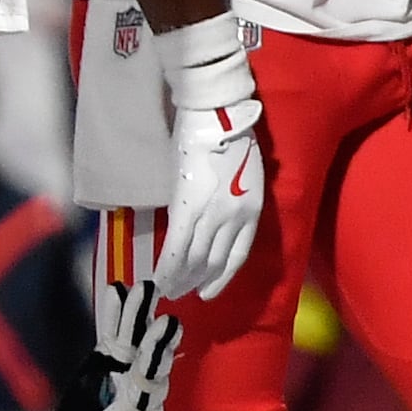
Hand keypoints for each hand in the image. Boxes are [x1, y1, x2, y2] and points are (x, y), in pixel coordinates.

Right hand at [40, 269, 181, 410]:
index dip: (151, 367)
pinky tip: (116, 290)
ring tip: (141, 288)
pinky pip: (112, 338)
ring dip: (137, 317)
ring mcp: (120, 376)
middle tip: (162, 309)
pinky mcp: (106, 365)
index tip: (160, 344)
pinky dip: (114, 316)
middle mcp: (133, 394)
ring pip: (132, 344)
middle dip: (153, 338)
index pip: (145, 391)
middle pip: (146, 362)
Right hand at [151, 18, 266, 301]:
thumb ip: (233, 201)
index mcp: (251, 210)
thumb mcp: (245, 176)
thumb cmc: (231, 138)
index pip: (236, 254)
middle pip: (215, 260)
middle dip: (198, 281)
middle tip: (182, 295)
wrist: (217, 115)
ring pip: (196, 257)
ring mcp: (212, 213)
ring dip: (181, 277)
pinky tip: (160, 276)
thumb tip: (211, 221)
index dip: (222, 277)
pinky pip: (178, 244)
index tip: (209, 291)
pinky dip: (169, 264)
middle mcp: (235, 218)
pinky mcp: (189, 205)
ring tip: (168, 290)